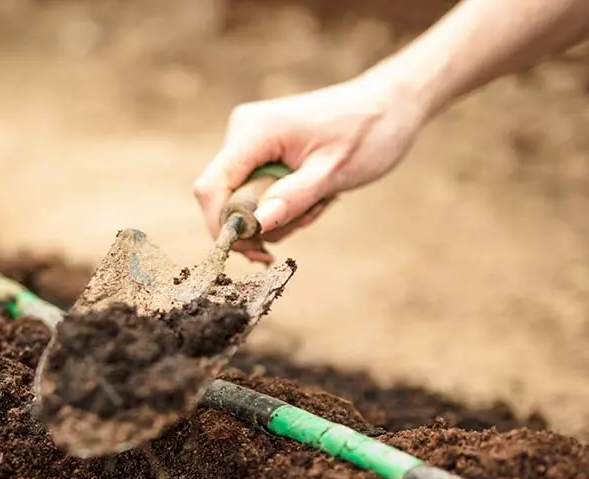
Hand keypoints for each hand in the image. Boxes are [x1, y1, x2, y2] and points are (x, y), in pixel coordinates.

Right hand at [193, 67, 426, 261]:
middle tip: (309, 215)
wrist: (389, 105)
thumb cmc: (369, 131)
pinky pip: (257, 195)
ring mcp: (250, 143)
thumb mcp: (333, 172)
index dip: (223, 226)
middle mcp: (242, 133)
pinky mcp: (260, 153)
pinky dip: (282, 207)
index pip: (211, 188)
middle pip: (226, 201)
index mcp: (254, 131)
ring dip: (280, 217)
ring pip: (244, 204)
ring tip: (319, 200)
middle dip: (263, 224)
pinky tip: (313, 196)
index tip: (256, 251)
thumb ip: (292, 198)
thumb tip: (256, 226)